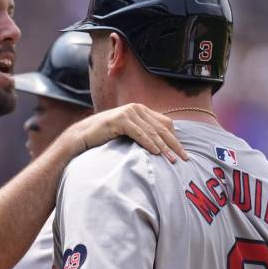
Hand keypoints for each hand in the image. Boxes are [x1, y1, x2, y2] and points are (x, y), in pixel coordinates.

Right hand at [63, 103, 188, 162]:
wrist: (83, 136)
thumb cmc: (106, 137)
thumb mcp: (128, 133)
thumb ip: (143, 133)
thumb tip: (162, 145)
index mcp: (141, 110)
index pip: (165, 123)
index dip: (175, 138)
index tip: (183, 153)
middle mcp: (136, 108)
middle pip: (161, 128)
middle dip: (174, 145)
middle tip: (184, 158)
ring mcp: (128, 112)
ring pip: (151, 132)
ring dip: (163, 147)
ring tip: (172, 160)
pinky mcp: (119, 120)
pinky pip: (139, 133)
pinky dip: (148, 143)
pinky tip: (156, 152)